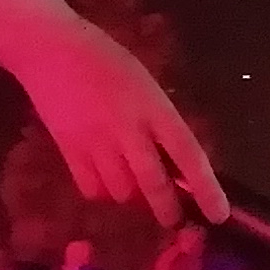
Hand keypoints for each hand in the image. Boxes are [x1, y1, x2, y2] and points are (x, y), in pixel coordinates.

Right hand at [13, 12, 231, 225]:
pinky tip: (105, 180)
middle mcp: (128, 129)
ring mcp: (96, 142)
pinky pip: (91, 188)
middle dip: (167, 209)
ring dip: (132, 197)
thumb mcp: (144, 85)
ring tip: (133, 187)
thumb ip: (158, 122)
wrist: (51, 49)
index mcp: (154, 107)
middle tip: (173, 219)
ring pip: (122, 192)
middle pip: (153, 183)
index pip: (189, 154)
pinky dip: (102, 192)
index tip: (218, 214)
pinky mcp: (68, 150)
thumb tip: (173, 164)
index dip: (206, 188)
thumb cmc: (105, 60)